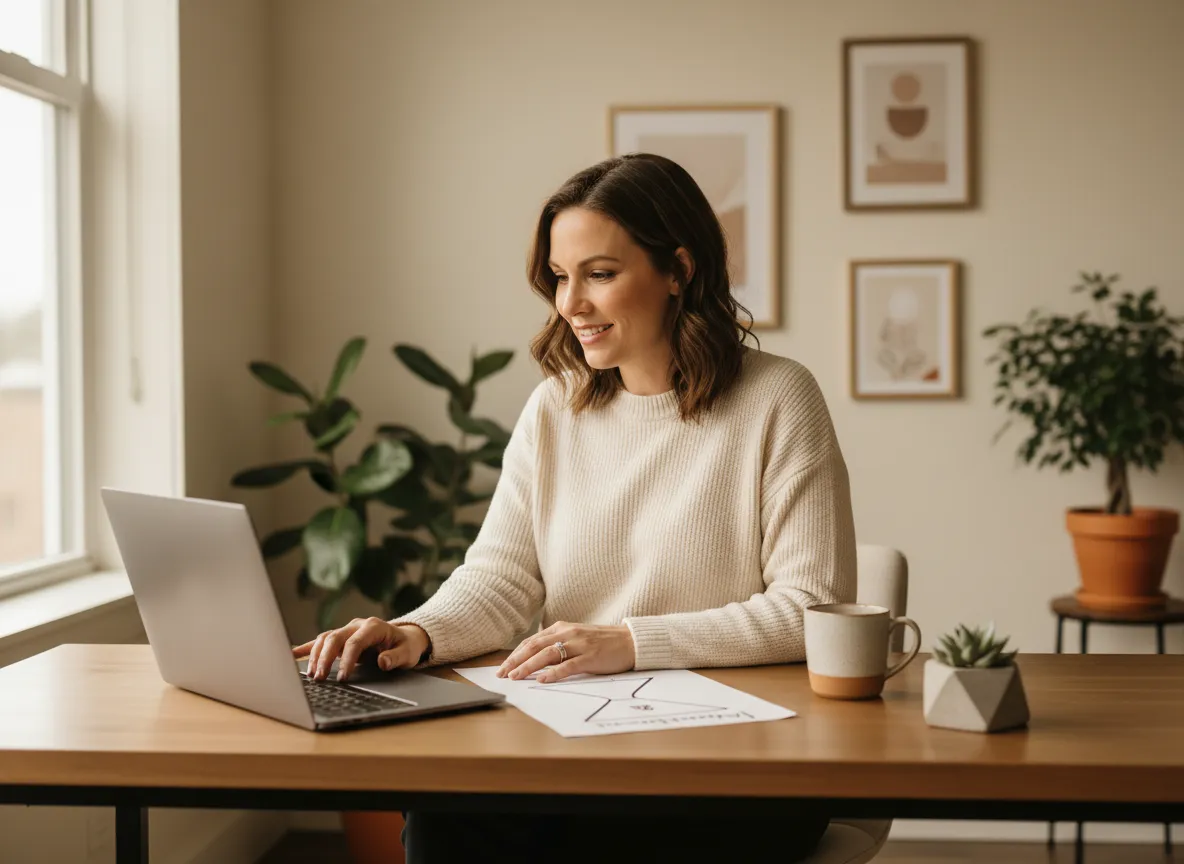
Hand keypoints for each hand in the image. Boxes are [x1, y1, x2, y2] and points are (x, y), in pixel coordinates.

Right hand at [292, 618, 429, 680]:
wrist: (404, 638)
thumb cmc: (406, 646)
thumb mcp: (408, 653)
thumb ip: (396, 657)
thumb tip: (383, 662)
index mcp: (373, 627)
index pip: (355, 642)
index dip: (348, 660)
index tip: (344, 678)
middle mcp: (357, 625)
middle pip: (335, 638)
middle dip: (325, 658)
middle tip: (320, 678)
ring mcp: (347, 630)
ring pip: (325, 638)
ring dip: (315, 656)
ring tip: (311, 675)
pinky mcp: (340, 637)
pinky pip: (320, 640)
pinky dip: (306, 647)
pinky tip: (292, 654)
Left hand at [496, 621, 634, 683]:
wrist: (631, 641)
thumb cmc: (603, 642)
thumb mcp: (577, 638)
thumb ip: (558, 644)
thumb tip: (536, 660)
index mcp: (562, 628)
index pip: (532, 641)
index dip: (515, 654)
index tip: (503, 667)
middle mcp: (568, 633)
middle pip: (535, 646)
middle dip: (516, 660)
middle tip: (502, 674)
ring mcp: (579, 644)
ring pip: (547, 654)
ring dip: (529, 666)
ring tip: (515, 677)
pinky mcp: (590, 656)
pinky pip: (569, 665)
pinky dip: (554, 673)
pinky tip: (543, 680)